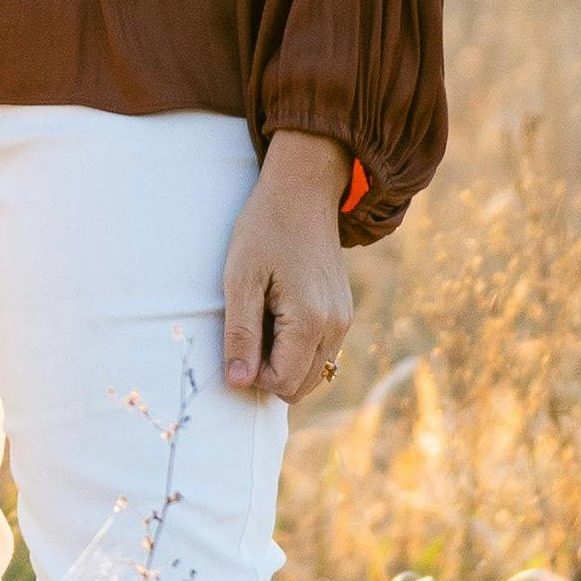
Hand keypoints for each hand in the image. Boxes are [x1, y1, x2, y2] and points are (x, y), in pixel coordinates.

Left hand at [219, 128, 351, 400]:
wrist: (302, 193)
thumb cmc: (264, 230)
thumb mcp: (240, 280)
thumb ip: (241, 335)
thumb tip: (239, 383)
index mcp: (311, 321)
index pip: (283, 383)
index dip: (253, 374)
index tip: (236, 341)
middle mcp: (336, 327)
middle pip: (301, 386)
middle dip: (269, 371)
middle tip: (248, 329)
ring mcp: (343, 320)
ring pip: (312, 372)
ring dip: (283, 360)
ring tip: (262, 317)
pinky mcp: (343, 313)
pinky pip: (319, 351)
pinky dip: (296, 347)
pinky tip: (278, 312)